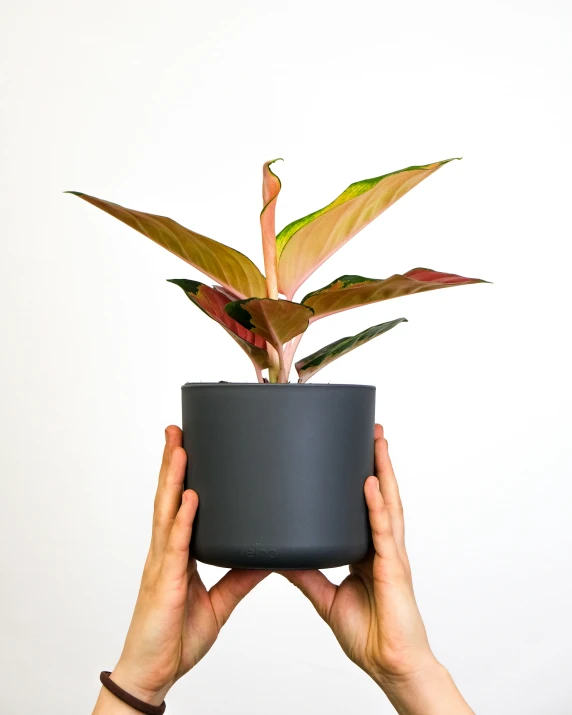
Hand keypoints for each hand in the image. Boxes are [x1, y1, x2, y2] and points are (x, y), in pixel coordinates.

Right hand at [94, 425, 269, 711]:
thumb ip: (241, 578)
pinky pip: (177, 546)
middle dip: (171, 462)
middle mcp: (166, 552)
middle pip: (168, 498)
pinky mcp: (167, 583)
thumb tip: (269, 557)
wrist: (154, 673)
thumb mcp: (219, 602)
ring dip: (173, 477)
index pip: (178, 504)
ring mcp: (163, 564)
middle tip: (177, 428)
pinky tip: (191, 496)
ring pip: (167, 512)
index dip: (180, 474)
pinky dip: (184, 519)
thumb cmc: (176, 636)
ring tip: (180, 446)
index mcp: (176, 553)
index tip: (187, 445)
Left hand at [279, 424, 472, 714]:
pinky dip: (376, 505)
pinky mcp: (393, 569)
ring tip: (375, 440)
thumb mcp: (327, 598)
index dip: (364, 477)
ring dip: (383, 470)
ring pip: (388, 504)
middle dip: (377, 461)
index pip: (366, 505)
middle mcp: (382, 546)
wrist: (390, 666)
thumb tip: (279, 556)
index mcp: (369, 551)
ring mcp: (391, 555)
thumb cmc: (370, 635)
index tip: (354, 449)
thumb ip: (306, 575)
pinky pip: (382, 532)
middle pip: (382, 495)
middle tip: (370, 429)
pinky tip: (370, 482)